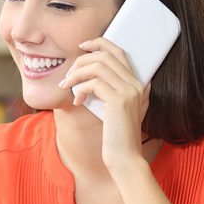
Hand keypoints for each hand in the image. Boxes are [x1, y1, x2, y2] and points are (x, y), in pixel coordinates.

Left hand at [59, 37, 150, 172]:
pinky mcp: (119, 102)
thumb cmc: (115, 138)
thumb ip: (106, 92)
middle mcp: (136, 84)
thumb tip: (85, 79)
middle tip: (67, 76)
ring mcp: (129, 92)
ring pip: (97, 66)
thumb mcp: (112, 111)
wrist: (125, 159)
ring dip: (76, 74)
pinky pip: (94, 83)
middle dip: (81, 61)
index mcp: (137, 84)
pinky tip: (76, 101)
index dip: (99, 43)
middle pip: (105, 55)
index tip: (81, 47)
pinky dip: (80, 89)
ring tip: (67, 87)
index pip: (119, 51)